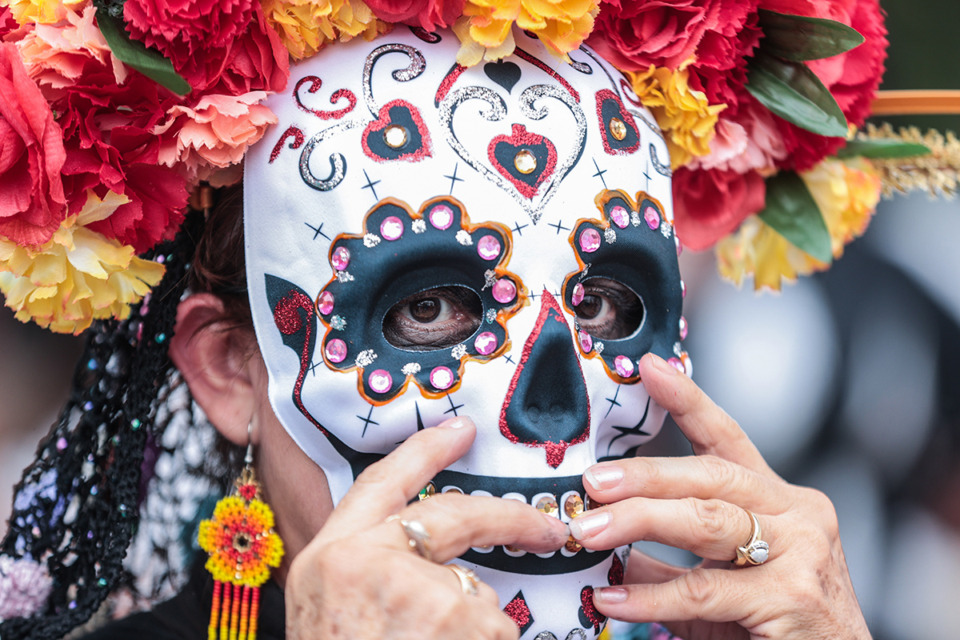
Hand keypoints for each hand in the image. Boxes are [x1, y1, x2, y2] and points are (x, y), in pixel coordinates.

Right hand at [285, 417, 569, 639]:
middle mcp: (367, 561)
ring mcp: (415, 590)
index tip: (461, 430)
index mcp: (331, 555)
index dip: (424, 451)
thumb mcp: (329, 612)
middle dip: (507, 518)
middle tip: (544, 527)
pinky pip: (494, 631)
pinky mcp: (457, 619)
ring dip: (474, 634)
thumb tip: (438, 560)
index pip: (382, 482)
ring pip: (476, 596)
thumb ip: (371, 572)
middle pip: (454, 516)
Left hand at [571, 353, 870, 639]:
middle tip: (592, 482)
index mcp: (778, 501)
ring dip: (639, 522)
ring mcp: (801, 554)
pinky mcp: (792, 598)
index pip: (728, 439)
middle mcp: (797, 516)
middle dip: (646, 475)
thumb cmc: (777, 627)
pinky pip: (704, 590)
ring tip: (588, 531)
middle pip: (712, 476)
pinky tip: (614, 601)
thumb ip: (669, 559)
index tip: (649, 368)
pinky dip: (651, 595)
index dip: (688, 401)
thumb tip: (605, 537)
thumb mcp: (721, 582)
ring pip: (708, 521)